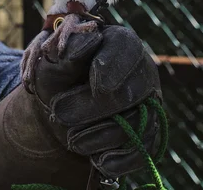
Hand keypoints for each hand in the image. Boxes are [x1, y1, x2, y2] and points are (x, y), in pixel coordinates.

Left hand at [33, 24, 162, 179]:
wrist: (59, 106)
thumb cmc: (58, 75)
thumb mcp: (54, 59)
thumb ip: (69, 47)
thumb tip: (92, 40)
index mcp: (121, 42)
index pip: (127, 50)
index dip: (110, 68)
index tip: (94, 86)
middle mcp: (141, 70)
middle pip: (130, 91)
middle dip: (94, 107)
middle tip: (60, 113)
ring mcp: (148, 102)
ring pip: (138, 123)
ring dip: (102, 135)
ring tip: (71, 140)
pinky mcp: (147, 131)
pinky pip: (145, 149)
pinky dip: (123, 159)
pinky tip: (100, 162)